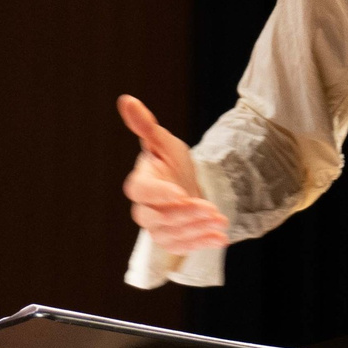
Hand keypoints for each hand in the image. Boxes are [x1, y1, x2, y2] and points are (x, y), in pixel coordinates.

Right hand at [118, 95, 227, 253]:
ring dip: (196, 230)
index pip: (141, 191)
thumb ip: (146, 125)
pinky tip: (220, 237)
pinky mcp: (171, 241)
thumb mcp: (164, 142)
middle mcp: (144, 209)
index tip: (181, 193)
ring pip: (171, 235)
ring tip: (221, 221)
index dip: (159, 194)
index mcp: (140, 183)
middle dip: (185, 215)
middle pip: (157, 218)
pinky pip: (183, 247)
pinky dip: (201, 244)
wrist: (188, 184)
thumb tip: (126, 100)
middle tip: (211, 209)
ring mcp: (156, 228)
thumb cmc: (171, 162)